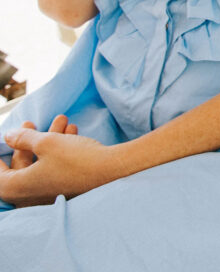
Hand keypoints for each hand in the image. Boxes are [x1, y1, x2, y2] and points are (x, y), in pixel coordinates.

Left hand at [0, 116, 124, 206]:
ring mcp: (49, 194)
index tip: (4, 141)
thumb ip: (23, 138)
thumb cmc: (76, 159)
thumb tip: (8, 137)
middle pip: (20, 166)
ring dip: (47, 141)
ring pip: (40, 164)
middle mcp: (30, 196)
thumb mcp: (46, 142)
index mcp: (18, 188)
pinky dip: (58, 151)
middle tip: (30, 123)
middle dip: (27, 141)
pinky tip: (71, 132)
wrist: (112, 170)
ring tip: (60, 120)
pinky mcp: (65, 190)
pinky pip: (54, 169)